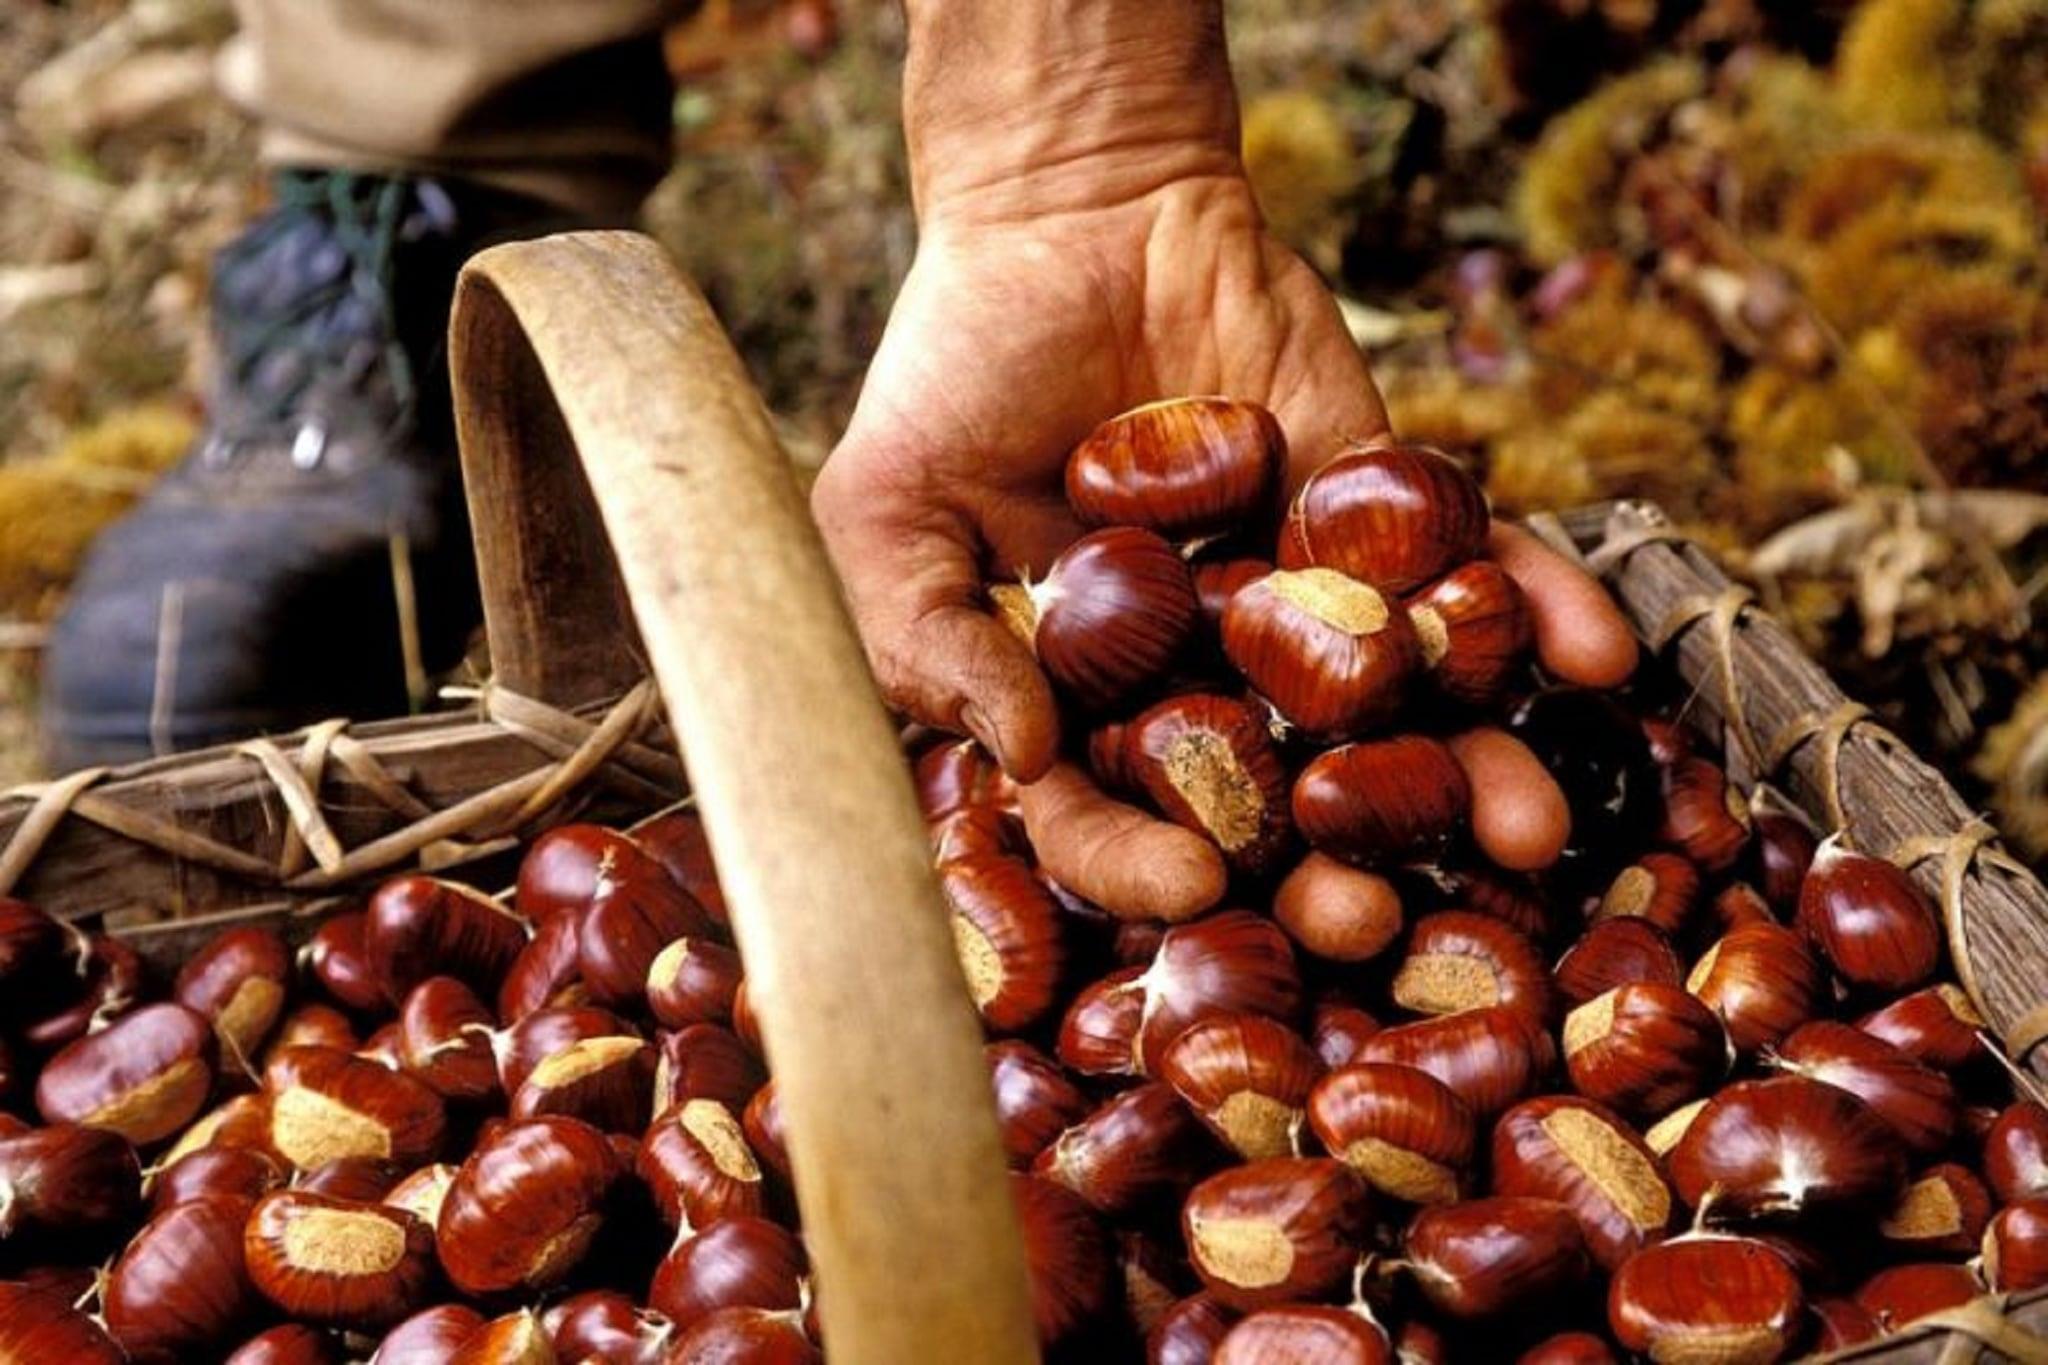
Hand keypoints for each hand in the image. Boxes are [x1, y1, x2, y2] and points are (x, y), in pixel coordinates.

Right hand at [813, 6, 1635, 919]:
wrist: (1075, 208)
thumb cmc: (956, 369)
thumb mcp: (883, 510)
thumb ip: (921, 641)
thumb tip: (1021, 762)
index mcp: (1082, 702)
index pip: (1110, 818)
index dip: (1142, 862)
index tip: (1193, 885)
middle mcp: (1204, 674)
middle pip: (1276, 799)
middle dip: (1330, 865)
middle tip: (1370, 916)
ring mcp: (1307, 601)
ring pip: (1396, 712)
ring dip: (1469, 773)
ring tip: (1525, 827)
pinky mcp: (1389, 514)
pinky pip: (1476, 570)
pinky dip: (1540, 608)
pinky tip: (1597, 657)